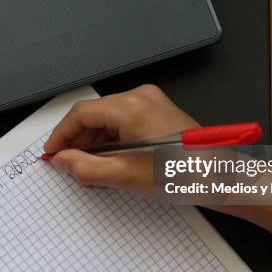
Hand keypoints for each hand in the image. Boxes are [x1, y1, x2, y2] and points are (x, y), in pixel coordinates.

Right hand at [44, 84, 198, 196]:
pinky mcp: (157, 108)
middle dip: (77, 138)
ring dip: (94, 138)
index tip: (52, 151)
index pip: (81, 114)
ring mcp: (150, 100)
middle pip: (94, 113)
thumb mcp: (126, 175)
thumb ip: (87, 167)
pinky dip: (111, 136)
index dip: (62, 134)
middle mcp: (140, 96)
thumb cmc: (182, 174)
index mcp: (131, 107)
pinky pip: (123, 117)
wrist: (218, 176)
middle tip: (68, 161)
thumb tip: (64, 160)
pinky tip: (109, 156)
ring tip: (90, 163)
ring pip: (108, 115)